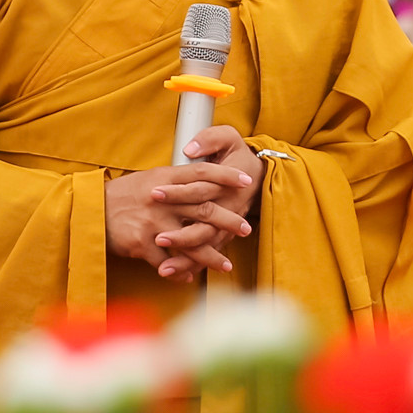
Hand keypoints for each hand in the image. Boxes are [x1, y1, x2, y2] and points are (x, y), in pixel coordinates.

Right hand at [106, 143, 258, 282]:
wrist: (90, 210)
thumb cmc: (123, 195)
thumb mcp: (149, 179)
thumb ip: (176, 182)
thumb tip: (204, 182)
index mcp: (165, 178)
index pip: (202, 172)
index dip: (226, 175)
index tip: (246, 180)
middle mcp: (163, 199)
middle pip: (204, 208)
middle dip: (229, 220)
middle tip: (246, 229)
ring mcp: (153, 222)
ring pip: (191, 241)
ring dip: (211, 256)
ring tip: (226, 265)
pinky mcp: (142, 243)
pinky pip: (167, 262)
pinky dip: (180, 272)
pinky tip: (189, 278)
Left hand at [156, 126, 269, 275]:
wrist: (258, 174)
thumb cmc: (237, 154)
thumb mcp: (228, 138)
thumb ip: (210, 140)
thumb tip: (190, 150)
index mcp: (224, 183)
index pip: (199, 188)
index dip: (177, 191)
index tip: (154, 193)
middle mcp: (227, 206)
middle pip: (204, 224)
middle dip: (181, 235)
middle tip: (158, 239)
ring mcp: (225, 224)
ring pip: (206, 244)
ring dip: (186, 258)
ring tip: (164, 268)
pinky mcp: (222, 234)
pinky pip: (208, 253)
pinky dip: (192, 265)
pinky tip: (174, 275)